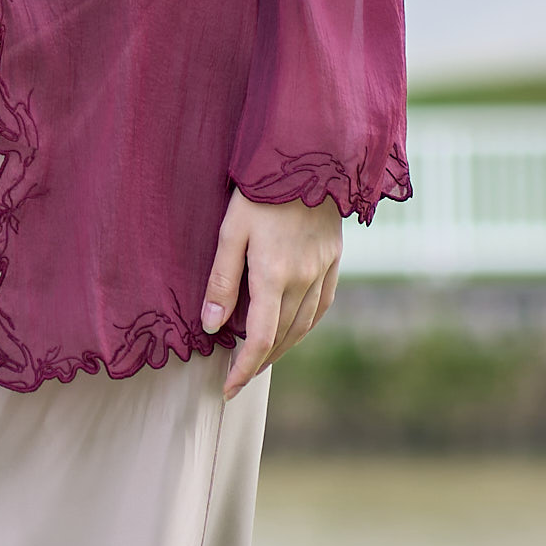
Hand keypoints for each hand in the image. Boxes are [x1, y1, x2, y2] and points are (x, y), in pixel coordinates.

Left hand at [201, 190, 340, 396]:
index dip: (243, 370)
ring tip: (261, 360)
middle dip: (259, 363)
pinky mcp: (334, 259)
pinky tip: (293, 329)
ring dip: (282, 348)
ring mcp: (322, 270)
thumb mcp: (230, 231)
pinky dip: (305, 325)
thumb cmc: (261, 191)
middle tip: (238, 378)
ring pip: (304, 326)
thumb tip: (212, 326)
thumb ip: (221, 281)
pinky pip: (322, 305)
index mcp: (274, 276)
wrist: (309, 155)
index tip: (227, 390)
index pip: (259, 340)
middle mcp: (303, 280)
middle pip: (282, 338)